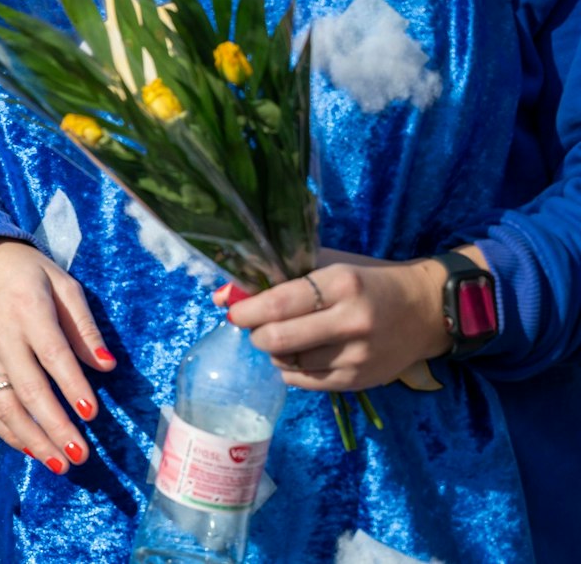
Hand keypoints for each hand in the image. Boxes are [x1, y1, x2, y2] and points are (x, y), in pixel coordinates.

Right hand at [0, 238, 115, 474]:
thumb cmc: (23, 273)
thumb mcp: (61, 283)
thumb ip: (83, 325)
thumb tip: (107, 365)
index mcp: (28, 309)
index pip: (52, 354)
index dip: (71, 385)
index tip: (91, 413)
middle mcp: (1, 336)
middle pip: (29, 389)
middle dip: (55, 426)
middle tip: (79, 454)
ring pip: (4, 406)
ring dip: (32, 439)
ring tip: (58, 463)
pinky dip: (6, 432)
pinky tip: (29, 448)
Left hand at [222, 248, 460, 390]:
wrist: (426, 310)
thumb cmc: (369, 281)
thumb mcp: (329, 265)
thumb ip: (279, 276)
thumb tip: (222, 295)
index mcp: (341, 284)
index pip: (279, 303)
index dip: (247, 311)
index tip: (234, 313)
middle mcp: (351, 322)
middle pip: (279, 339)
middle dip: (256, 335)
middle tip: (256, 328)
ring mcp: (357, 356)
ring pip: (289, 364)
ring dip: (275, 352)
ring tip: (283, 338)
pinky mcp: (360, 381)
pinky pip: (306, 382)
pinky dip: (292, 369)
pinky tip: (300, 354)